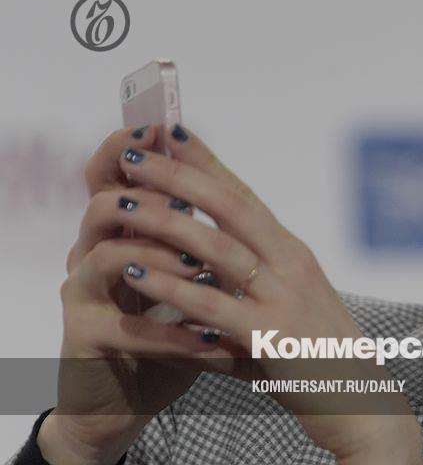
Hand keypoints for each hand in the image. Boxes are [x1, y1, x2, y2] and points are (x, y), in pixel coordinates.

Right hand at [40, 125, 219, 464]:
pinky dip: (173, 332)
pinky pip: (127, 329)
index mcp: (121, 232)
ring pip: (106, 254)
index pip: (117, 176)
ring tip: (202, 268)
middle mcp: (93, 253)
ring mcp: (84, 295)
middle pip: (105, 202)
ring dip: (161, 258)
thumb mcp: (192, 281)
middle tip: (191, 197)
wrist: (135, 395)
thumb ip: (204, 240)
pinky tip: (211, 340)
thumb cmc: (172, 331)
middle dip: (151, 195)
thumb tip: (238, 192)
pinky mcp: (85, 338)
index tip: (168, 127)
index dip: (135, 149)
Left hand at [113, 124, 422, 462]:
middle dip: (178, 175)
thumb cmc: (320, 356)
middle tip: (132, 153)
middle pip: (230, 206)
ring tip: (120, 204)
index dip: (207, 162)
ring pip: (217, 247)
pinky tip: (135, 273)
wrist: (360, 400)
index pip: (245, 195)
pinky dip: (170, 287)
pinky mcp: (272, 336)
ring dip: (164, 221)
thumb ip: (247, 287)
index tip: (172, 132)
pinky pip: (211, 306)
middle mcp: (291, 264)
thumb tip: (198, 278)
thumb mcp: (288, 307)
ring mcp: (284, 298)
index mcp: (292, 253)